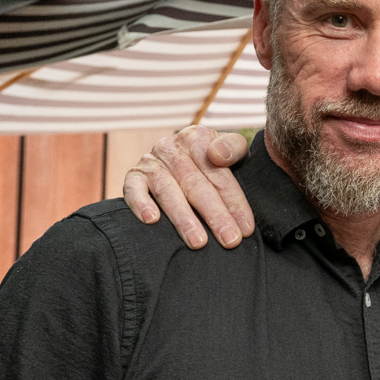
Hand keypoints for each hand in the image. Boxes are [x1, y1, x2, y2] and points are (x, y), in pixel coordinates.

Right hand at [122, 126, 252, 248]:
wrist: (181, 159)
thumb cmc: (214, 163)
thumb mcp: (232, 152)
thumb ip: (233, 148)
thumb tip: (218, 155)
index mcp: (198, 138)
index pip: (218, 173)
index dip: (234, 202)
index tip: (245, 228)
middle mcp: (171, 147)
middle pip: (195, 184)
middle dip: (215, 215)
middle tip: (229, 239)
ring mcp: (150, 162)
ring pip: (168, 191)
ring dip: (184, 218)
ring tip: (198, 242)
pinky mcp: (133, 176)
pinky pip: (133, 190)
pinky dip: (141, 204)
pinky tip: (152, 220)